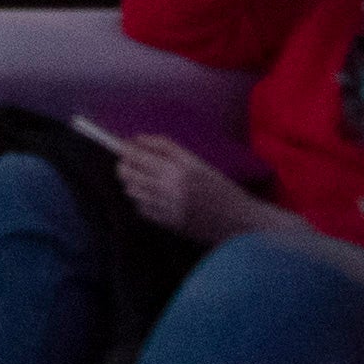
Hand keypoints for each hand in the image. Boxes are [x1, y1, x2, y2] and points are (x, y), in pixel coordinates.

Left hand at [109, 134, 270, 242]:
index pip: (139, 154)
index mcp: (180, 168)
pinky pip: (141, 209)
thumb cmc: (220, 188)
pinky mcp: (168, 224)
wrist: (239, 222)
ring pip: (131, 190)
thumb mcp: (198, 163)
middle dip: (124, 165)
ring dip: (132, 183)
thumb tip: (137, 140)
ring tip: (141, 179)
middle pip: (129, 172)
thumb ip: (167, 148)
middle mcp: (172, 187)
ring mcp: (168, 207)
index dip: (126, 149)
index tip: (124, 146)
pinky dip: (141, 201)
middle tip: (128, 162)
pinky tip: (152, 197)